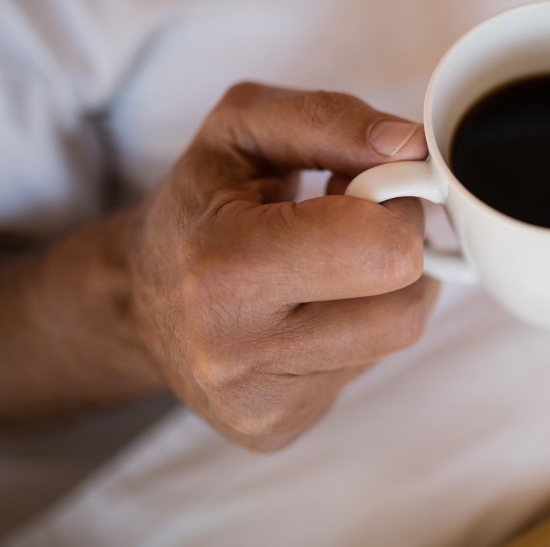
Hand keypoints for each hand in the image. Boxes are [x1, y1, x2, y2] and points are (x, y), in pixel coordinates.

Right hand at [127, 83, 437, 450]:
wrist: (138, 295)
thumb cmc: (199, 204)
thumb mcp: (242, 128)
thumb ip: (329, 119)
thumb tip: (412, 146)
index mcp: (220, 270)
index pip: (382, 248)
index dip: (393, 206)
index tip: (363, 186)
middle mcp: (233, 352)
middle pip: (404, 304)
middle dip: (395, 249)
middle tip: (350, 223)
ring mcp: (257, 404)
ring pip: (396, 337)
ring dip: (381, 290)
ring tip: (326, 264)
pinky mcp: (273, 429)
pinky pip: (368, 369)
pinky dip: (357, 330)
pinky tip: (311, 309)